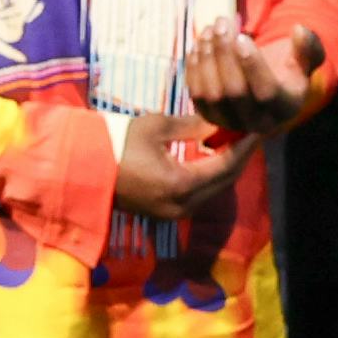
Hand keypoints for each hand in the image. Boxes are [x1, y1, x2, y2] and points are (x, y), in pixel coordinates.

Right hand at [108, 115, 247, 225]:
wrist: (80, 169)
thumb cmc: (115, 142)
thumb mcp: (156, 127)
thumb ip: (193, 127)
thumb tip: (219, 123)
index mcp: (180, 185)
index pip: (225, 165)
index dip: (244, 146)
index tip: (257, 127)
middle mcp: (181, 206)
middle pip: (224, 183)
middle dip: (239, 158)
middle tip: (249, 134)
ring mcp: (172, 213)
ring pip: (212, 191)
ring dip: (225, 169)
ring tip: (234, 143)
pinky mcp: (164, 212)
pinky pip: (197, 195)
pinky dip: (208, 177)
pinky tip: (211, 158)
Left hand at [180, 20, 328, 131]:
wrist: (266, 84)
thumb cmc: (287, 68)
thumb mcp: (305, 57)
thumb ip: (309, 46)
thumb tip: (300, 30)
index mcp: (285, 108)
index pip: (266, 92)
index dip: (252, 65)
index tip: (242, 37)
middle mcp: (257, 123)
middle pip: (234, 93)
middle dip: (224, 54)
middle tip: (221, 23)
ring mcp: (230, 122)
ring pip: (211, 94)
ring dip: (206, 58)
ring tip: (210, 29)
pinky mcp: (209, 116)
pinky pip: (196, 95)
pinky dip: (194, 67)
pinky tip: (200, 43)